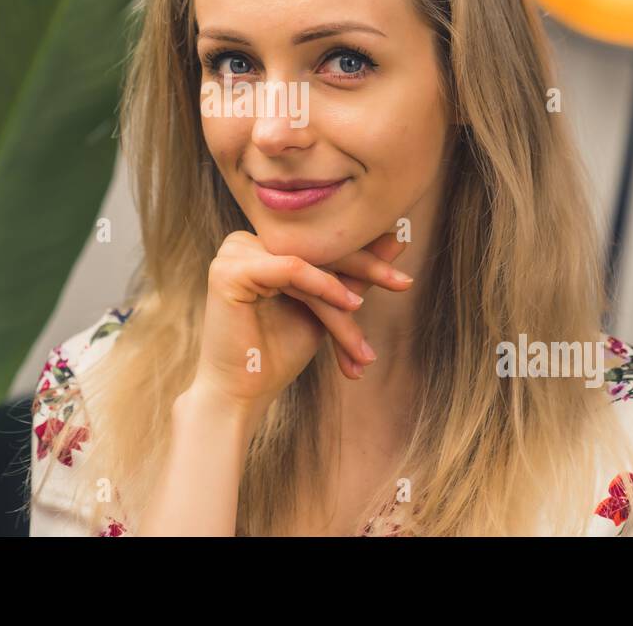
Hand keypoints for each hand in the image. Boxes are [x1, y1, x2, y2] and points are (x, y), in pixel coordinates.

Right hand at [191, 229, 412, 416]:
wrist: (242, 394)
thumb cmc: (279, 353)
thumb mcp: (328, 309)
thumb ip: (354, 275)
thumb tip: (397, 239)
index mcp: (263, 245)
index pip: (321, 243)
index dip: (365, 257)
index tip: (404, 270)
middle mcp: (245, 242)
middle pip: (317, 248)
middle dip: (365, 270)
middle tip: (404, 283)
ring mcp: (233, 253)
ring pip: (308, 263)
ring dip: (344, 298)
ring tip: (366, 332)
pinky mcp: (227, 270)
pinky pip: (289, 268)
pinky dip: (323, 286)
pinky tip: (350, 305)